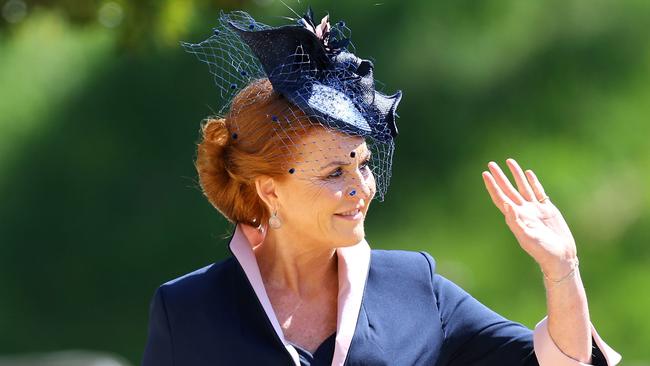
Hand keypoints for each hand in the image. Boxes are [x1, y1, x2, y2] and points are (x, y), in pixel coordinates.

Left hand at [482, 158, 577, 276]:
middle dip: (500, 177)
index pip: (500, 197)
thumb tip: (506, 205)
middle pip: (508, 189)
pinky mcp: (547, 209)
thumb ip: (516, 221)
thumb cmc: (542, 251)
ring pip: (522, 187)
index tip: (485, 173)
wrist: (560, 257)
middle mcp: (523, 211)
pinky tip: (528, 173)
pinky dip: (533, 182)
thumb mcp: (527, 237)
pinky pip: (538, 191)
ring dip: (515, 175)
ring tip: (509, 161)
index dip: (492, 186)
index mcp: (515, 217)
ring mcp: (535, 209)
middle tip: (491, 164)